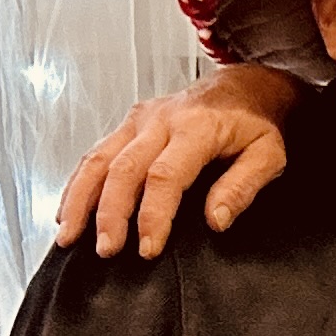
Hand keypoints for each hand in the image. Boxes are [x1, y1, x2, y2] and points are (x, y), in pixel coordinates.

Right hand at [53, 65, 300, 256]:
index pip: (166, 175)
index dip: (153, 215)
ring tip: (69, 237)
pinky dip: (78, 184)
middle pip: (124, 169)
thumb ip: (243, 187)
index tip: (148, 249)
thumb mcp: (268, 154)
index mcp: (197, 127)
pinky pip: (96, 153)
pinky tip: (67, 212)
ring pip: (99, 159)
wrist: (243, 85)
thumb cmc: (256, 124)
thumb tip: (216, 220)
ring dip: (81, 200)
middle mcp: (161, 119)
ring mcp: (140, 119)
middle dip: (110, 213)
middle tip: (107, 250)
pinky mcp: (129, 123)